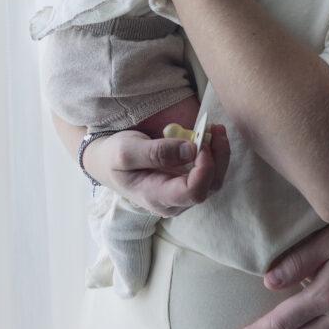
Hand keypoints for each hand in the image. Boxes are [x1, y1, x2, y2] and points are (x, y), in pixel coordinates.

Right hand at [83, 124, 229, 216]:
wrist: (109, 163)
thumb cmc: (114, 157)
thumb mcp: (127, 150)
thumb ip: (157, 152)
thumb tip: (191, 150)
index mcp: (156, 197)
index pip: (194, 192)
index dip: (204, 167)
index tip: (199, 142)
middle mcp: (173, 201)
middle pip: (210, 186)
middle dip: (218, 157)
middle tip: (214, 127)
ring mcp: (181, 194)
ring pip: (214, 181)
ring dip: (219, 154)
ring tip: (215, 128)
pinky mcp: (186, 183)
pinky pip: (209, 173)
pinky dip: (214, 153)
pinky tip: (210, 134)